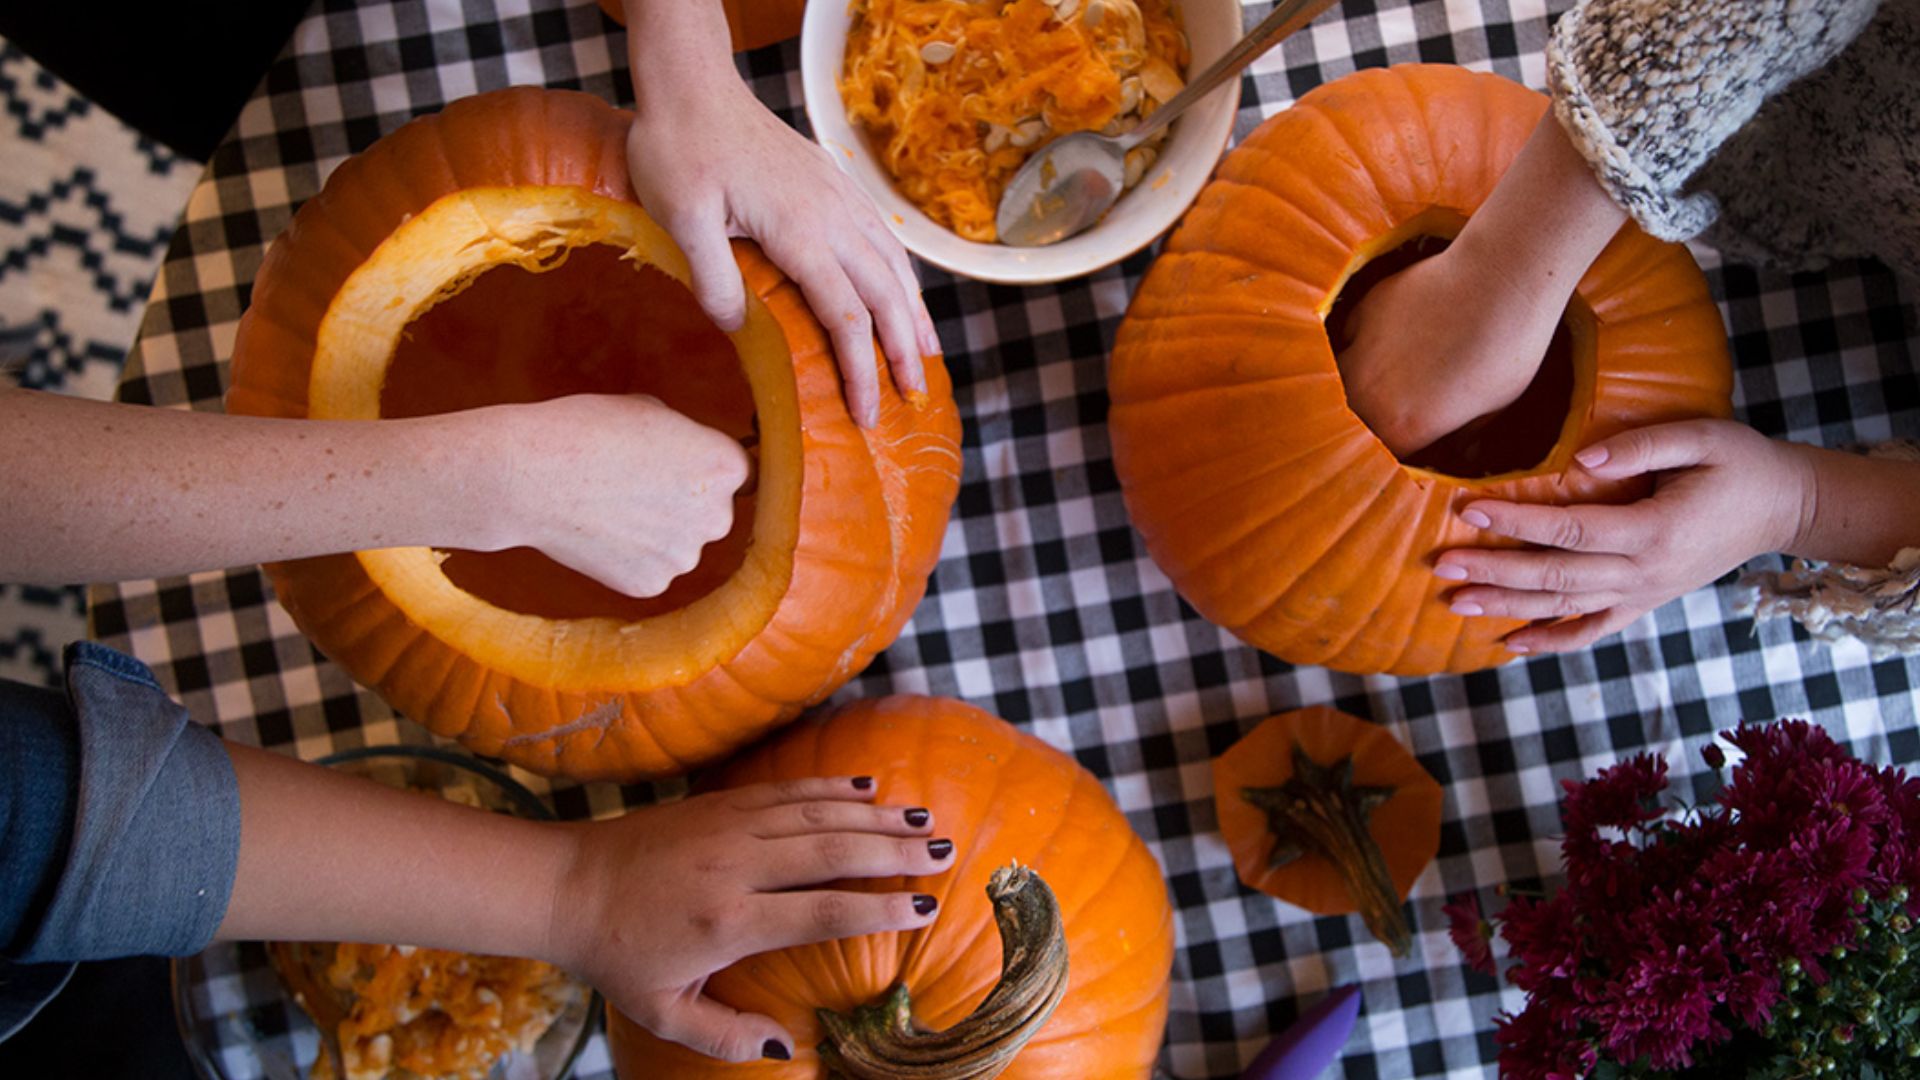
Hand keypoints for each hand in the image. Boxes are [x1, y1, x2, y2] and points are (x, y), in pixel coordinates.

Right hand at [485, 394, 749, 597]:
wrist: (529, 476)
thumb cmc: (585, 429)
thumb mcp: (650, 410)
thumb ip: (686, 439)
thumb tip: (693, 456)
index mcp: (726, 467)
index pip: (736, 472)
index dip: (702, 465)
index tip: (674, 463)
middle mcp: (718, 517)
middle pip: (713, 512)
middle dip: (684, 502)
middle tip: (636, 486)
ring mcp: (684, 557)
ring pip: (680, 543)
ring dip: (658, 532)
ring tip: (610, 508)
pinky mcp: (651, 585)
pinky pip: (650, 568)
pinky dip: (629, 557)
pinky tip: (600, 534)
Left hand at [550, 777, 953, 1061]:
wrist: (565, 885)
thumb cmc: (618, 957)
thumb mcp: (664, 1012)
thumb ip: (726, 1035)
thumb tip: (789, 1046)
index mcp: (727, 922)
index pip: (819, 913)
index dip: (877, 910)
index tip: (923, 909)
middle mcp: (734, 866)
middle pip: (830, 853)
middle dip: (893, 854)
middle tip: (943, 854)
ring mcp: (726, 827)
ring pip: (815, 815)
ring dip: (873, 817)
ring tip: (923, 822)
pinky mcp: (718, 803)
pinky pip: (786, 791)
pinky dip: (831, 788)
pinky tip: (868, 790)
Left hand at [625, 65, 937, 428]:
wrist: (693, 83)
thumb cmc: (678, 150)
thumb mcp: (680, 220)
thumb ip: (714, 278)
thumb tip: (740, 329)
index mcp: (800, 231)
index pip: (847, 317)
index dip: (862, 371)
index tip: (868, 414)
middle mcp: (832, 215)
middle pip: (886, 295)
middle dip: (905, 351)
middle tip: (915, 397)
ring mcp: (838, 196)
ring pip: (894, 264)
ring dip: (915, 314)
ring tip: (928, 354)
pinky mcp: (833, 182)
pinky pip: (884, 236)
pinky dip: (903, 274)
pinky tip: (904, 293)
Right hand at [1336, 242, 1564, 456]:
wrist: (1500, 280)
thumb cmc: (1509, 349)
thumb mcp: (1496, 406)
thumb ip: (1466, 435)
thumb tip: (1463, 452)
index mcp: (1402, 427)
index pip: (1383, 458)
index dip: (1397, 455)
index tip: (1411, 447)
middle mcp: (1370, 395)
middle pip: (1352, 422)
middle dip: (1368, 423)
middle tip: (1397, 412)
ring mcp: (1361, 350)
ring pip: (1340, 380)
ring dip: (1355, 385)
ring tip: (1380, 380)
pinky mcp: (1364, 311)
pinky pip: (1350, 336)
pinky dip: (1362, 342)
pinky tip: (1388, 337)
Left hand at [1434, 419, 1815, 653]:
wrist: (1784, 507)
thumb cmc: (1740, 464)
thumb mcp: (1702, 439)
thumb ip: (1641, 446)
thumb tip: (1581, 459)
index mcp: (1654, 531)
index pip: (1569, 529)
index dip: (1516, 522)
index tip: (1467, 510)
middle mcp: (1644, 572)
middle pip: (1555, 577)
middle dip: (1494, 572)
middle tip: (1442, 566)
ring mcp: (1643, 594)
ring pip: (1564, 608)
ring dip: (1507, 607)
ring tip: (1454, 604)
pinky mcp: (1644, 602)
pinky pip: (1591, 630)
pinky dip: (1550, 641)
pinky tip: (1509, 643)